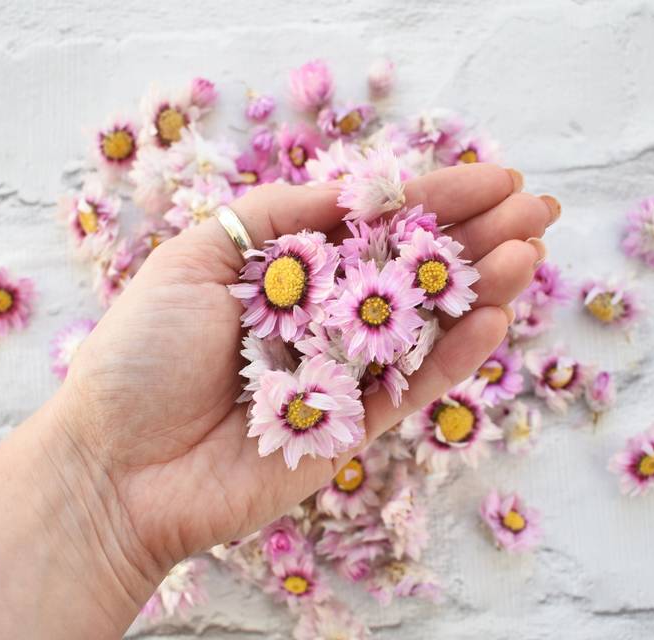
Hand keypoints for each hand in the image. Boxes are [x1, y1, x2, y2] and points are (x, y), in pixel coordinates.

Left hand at [58, 163, 556, 583]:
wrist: (115, 463)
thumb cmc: (141, 352)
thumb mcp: (196, 254)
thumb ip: (280, 215)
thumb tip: (354, 187)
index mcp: (284, 266)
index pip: (373, 221)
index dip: (434, 197)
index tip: (493, 176)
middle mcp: (319, 314)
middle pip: (411, 267)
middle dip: (476, 236)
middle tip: (539, 209)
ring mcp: (339, 371)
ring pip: (422, 325)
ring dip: (479, 288)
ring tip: (529, 255)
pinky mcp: (349, 427)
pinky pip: (411, 387)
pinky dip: (452, 356)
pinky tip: (494, 320)